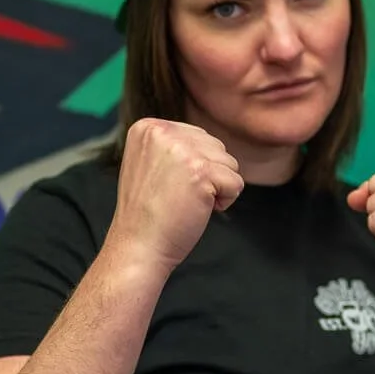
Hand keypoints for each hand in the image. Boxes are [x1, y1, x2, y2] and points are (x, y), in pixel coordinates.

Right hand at [110, 118, 243, 274]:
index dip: (193, 167)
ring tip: (186, 202)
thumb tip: (207, 143)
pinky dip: (225, 201)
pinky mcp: (201, 171)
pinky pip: (236, 182)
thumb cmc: (147, 214)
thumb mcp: (150, 164)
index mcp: (148, 127)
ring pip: (229, 163)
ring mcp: (182, 150)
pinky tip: (198, 210)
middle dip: (208, 175)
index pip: (198, 137)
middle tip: (178, 197)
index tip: (168, 186)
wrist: (138, 245)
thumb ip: (173, 146)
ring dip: (217, 188)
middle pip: (216, 146)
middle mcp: (163, 132)